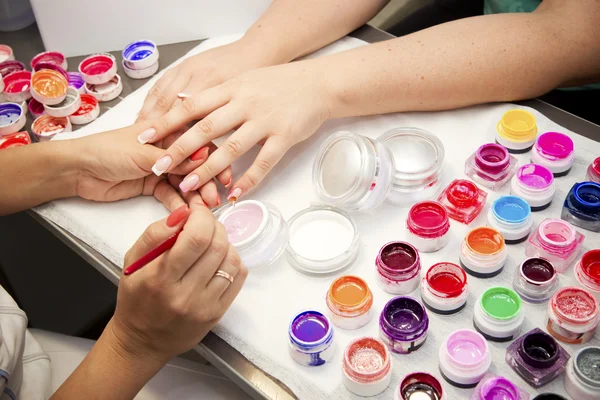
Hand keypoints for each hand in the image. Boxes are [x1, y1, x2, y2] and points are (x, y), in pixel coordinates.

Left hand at [74, 123, 208, 209]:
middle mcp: (167, 149)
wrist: (79, 170)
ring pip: (185, 182)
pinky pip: (171, 195)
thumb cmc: (107, 149)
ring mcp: (161, 168)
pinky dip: (179, 204)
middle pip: (195, 165)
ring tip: (204, 209)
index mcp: (167, 131)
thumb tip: (205, 157)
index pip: (198, 143)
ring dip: (195, 196)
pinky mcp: (152, 186)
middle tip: (216, 198)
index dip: (214, 159)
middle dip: (207, 182)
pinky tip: (185, 213)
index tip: (224, 175)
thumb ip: (174, 158)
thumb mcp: (143, 152)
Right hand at [109, 203, 246, 360]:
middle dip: (214, 226)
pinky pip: (238, 276)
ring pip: (231, 259)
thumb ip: (155, 233)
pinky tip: (217, 260)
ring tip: (209, 242)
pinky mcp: (218, 313)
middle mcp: (185, 294)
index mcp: (161, 278)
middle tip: (204, 224)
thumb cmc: (136, 298)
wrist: (142, 341)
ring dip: (224, 242)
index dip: (202, 217)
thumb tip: (183, 214)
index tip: (197, 211)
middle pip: (217, 246)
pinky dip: (232, 260)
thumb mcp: (133, 262)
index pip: (196, 238)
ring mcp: (205, 306)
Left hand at [136, 40, 276, 205]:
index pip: (191, 105)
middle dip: (178, 150)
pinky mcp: (284, 137)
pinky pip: (263, 163)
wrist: (318, 83)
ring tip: (187, 187)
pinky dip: (248, 180)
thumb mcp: (243, 80)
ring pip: (231, 148)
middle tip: (156, 168)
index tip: (143, 136)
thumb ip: (217, 94)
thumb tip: (183, 102)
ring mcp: (265, 121)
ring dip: (207, 170)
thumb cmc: (277, 83)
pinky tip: (233, 194)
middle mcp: (244, 103)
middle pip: (205, 128)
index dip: (166, 121)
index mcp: (231, 88)